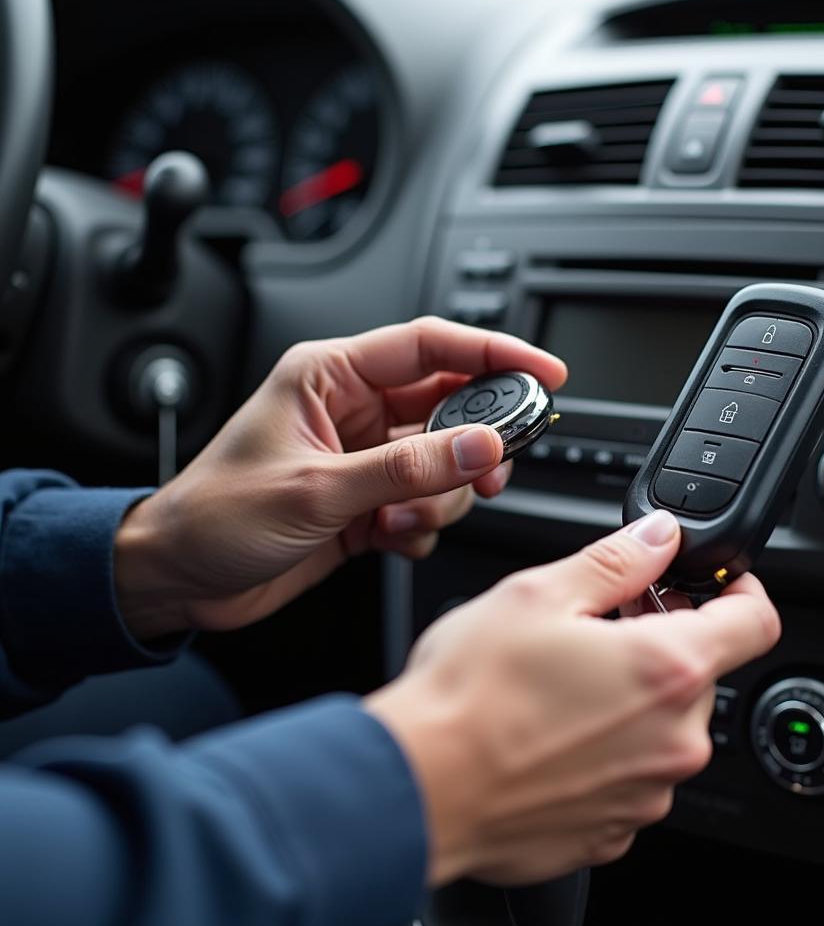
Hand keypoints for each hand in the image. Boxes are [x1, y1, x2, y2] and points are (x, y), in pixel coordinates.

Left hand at [114, 317, 566, 638]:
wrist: (179, 579)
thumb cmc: (216, 516)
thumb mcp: (316, 489)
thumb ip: (406, 468)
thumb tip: (479, 446)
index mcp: (332, 377)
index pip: (430, 346)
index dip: (494, 353)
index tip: (543, 372)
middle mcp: (355, 411)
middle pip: (451, 407)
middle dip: (474, 444)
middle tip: (489, 470)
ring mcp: (367, 458)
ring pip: (447, 463)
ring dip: (440, 497)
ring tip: (396, 519)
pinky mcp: (371, 500)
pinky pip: (429, 503)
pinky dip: (421, 525)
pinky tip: (383, 537)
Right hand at [364, 511, 780, 885]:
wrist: (419, 788)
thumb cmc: (470, 694)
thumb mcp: (540, 595)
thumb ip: (618, 561)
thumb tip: (660, 537)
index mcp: (668, 670)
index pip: (755, 621)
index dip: (740, 589)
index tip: (711, 582)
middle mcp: (673, 740)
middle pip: (699, 672)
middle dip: (660, 640)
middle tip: (596, 625)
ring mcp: (645, 794)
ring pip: (661, 725)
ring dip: (629, 696)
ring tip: (559, 682)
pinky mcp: (611, 829)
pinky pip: (629, 775)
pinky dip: (605, 749)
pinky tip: (549, 732)